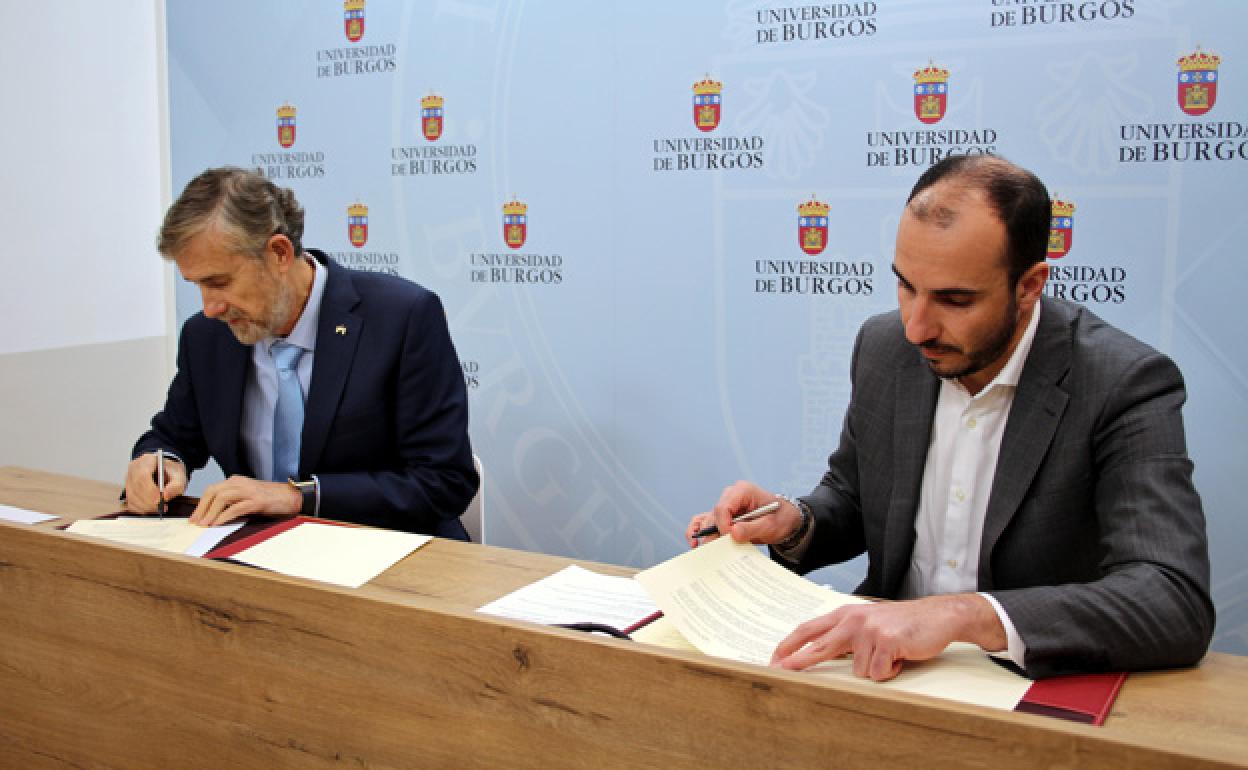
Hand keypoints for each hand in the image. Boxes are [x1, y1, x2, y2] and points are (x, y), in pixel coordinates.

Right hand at [123, 452, 186, 512]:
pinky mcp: (128, 489)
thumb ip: (176, 486)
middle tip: (160, 507)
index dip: (150, 490)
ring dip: (144, 506)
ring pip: (131, 496)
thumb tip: (165, 496)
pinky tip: (150, 509)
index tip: (160, 500)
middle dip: (148, 501)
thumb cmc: (172, 473)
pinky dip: (140, 509)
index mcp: (147, 460)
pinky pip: (130, 502)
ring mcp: (129, 478)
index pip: (143, 476)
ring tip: (158, 509)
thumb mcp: (180, 477)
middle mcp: (134, 468)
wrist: (167, 471)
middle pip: (136, 487)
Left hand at [189, 475, 301, 526]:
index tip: (195, 517)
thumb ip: (233, 501)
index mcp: (236, 481)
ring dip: (210, 513)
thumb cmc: (270, 499)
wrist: (292, 496)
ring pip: (221, 498)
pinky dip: (223, 516)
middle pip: (213, 492)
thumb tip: (214, 515)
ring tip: (204, 525)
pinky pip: (235, 508)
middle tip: (195, 522)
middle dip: (201, 508)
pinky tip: (217, 524)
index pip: (212, 489)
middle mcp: (240, 483)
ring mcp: (249, 491)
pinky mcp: (257, 501)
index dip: (201, 504)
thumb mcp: (247, 496)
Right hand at [685, 481, 802, 547]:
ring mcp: (726, 506)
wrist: (785, 520)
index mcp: (743, 491)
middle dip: (713, 533)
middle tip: (715, 551)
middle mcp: (731, 496)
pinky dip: (698, 531)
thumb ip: (751, 528)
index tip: (730, 538)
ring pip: (708, 520)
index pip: (723, 507)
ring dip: (706, 535)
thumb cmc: (780, 518)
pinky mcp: (724, 516)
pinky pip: (705, 520)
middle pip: (714, 515)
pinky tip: (694, 543)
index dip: (723, 525)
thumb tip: (732, 533)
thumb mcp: (770, 524)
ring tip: (703, 550)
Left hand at [769, 594, 1006, 680]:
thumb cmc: (901, 623)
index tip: (775, 658)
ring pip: (858, 670)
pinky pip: (879, 673)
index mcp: (846, 614)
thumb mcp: (868, 623)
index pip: (810, 629)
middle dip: (799, 662)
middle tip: (779, 671)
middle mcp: (854, 620)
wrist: (937, 616)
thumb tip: (818, 652)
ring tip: (890, 656)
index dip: (790, 644)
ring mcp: (870, 630)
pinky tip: (899, 658)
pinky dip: (890, 672)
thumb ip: (845, 634)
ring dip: (875, 669)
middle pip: (819, 646)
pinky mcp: (887, 642)